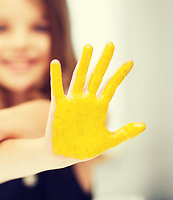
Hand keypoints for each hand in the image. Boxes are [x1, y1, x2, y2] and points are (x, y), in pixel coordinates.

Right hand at [48, 42, 145, 159]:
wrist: (63, 155)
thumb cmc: (84, 149)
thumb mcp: (108, 141)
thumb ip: (125, 133)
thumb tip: (144, 125)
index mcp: (98, 107)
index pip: (111, 86)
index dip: (120, 74)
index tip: (130, 61)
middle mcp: (86, 100)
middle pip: (97, 75)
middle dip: (104, 60)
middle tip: (110, 44)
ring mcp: (72, 101)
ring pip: (79, 77)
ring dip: (84, 62)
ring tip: (89, 47)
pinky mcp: (58, 106)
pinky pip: (57, 88)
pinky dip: (56, 76)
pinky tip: (56, 63)